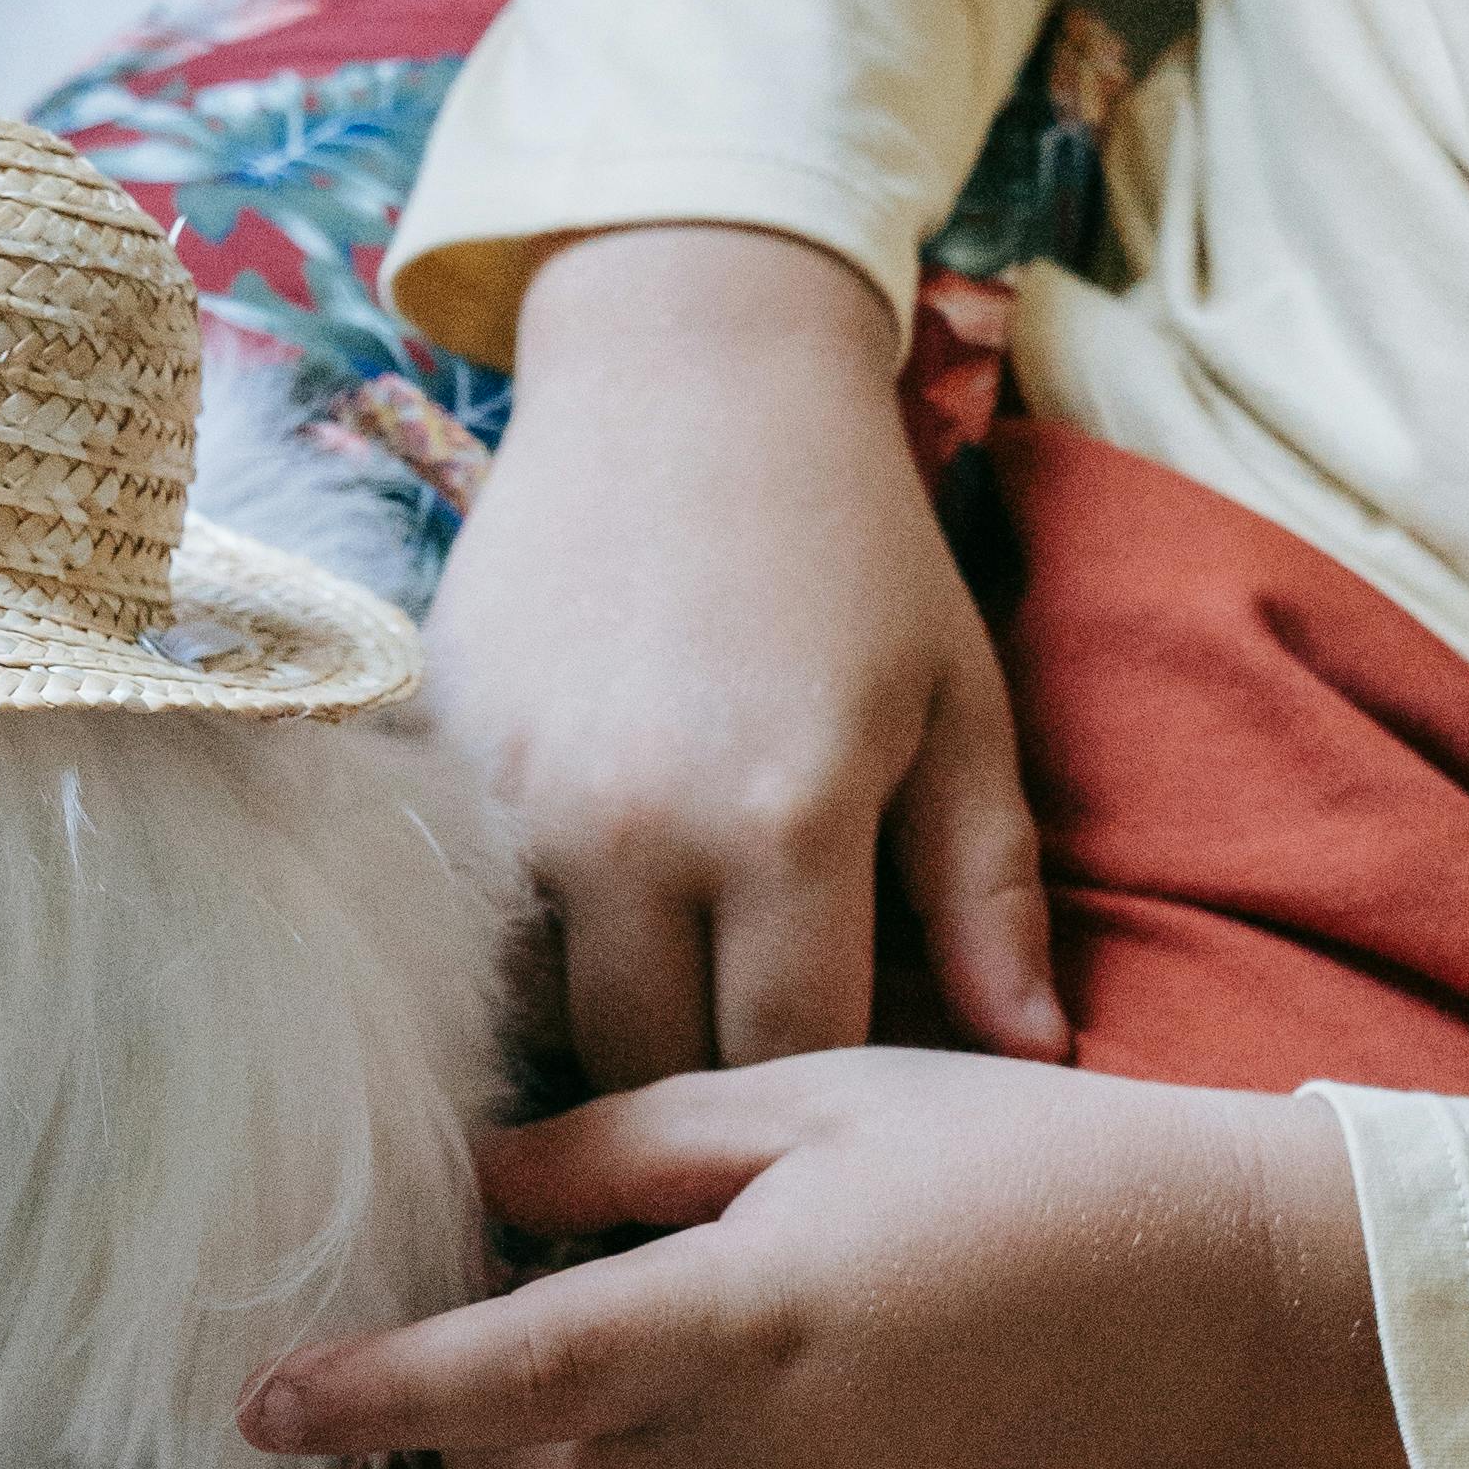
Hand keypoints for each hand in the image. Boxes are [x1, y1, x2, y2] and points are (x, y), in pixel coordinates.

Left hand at [240, 1052, 1408, 1468]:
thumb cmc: (1012, 1171)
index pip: (497, 1379)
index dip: (368, 1396)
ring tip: (656, 1379)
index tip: (257, 1409)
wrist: (1218, 1315)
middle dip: (471, 1440)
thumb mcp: (813, 1101)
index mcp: (735, 1320)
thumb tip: (481, 1184)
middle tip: (517, 1340)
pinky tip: (722, 1460)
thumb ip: (624, 1146)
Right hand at [428, 223, 1064, 1089]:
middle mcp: (633, 830)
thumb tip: (1033, 1054)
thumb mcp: (957, 703)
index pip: (784, 1056)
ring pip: (538, 1009)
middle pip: (645, 1067)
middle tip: (735, 1074)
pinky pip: (470, 917)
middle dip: (698, 1088)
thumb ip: (987, 891)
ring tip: (660, 1000)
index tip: (832, 1096)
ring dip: (598, 1025)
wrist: (684, 372)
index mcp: (786, 823)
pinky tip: (581, 913)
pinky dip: (526, 942)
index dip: (813, 1093)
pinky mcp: (435, 756)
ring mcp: (515, 797)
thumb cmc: (851, 542)